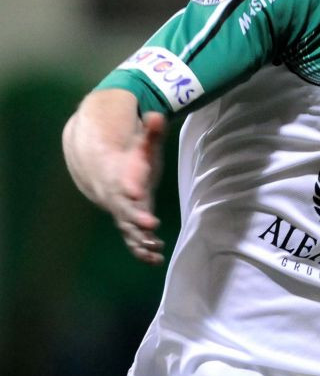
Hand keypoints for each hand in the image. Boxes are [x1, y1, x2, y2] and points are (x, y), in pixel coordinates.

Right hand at [108, 111, 166, 263]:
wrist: (107, 173)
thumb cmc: (130, 158)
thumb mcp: (142, 144)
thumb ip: (151, 132)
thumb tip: (156, 115)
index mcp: (125, 181)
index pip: (127, 186)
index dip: (131, 188)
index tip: (137, 192)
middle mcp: (122, 201)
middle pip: (127, 213)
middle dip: (137, 220)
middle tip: (151, 228)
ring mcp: (125, 215)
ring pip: (129, 232)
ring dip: (141, 242)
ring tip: (155, 250)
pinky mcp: (131, 225)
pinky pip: (134, 241)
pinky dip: (142, 250)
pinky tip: (156, 260)